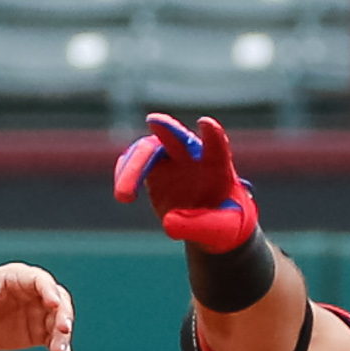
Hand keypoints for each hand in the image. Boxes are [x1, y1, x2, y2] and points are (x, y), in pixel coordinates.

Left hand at [0, 263, 74, 350]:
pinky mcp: (40, 333)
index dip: (49, 290)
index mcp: (18, 277)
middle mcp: (35, 293)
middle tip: (64, 329)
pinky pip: (54, 341)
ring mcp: (40, 313)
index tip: (54, 304)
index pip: (40, 280)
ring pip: (59, 323)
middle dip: (63, 314)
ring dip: (63, 337)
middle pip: (59, 300)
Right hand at [110, 111, 258, 248]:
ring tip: (124, 196)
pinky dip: (125, 173)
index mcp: (218, 167)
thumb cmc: (225, 223)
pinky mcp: (152, 167)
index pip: (217, 147)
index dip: (213, 135)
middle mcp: (193, 156)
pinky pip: (132, 162)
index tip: (206, 123)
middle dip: (167, 128)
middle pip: (178, 138)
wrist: (211, 223)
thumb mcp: (223, 230)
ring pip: (148, 150)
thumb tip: (168, 222)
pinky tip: (124, 194)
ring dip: (134, 167)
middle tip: (153, 120)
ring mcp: (170, 159)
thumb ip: (201, 226)